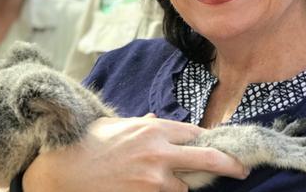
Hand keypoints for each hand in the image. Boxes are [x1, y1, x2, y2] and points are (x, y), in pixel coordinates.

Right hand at [23, 115, 248, 191]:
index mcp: (153, 129)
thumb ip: (141, 124)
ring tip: (153, 179)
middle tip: (242, 168)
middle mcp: (159, 152)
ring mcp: (154, 179)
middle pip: (209, 158)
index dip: (208, 139)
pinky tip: (145, 186)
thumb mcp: (116, 125)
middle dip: (230, 164)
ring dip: (179, 184)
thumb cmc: (87, 143)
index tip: (218, 144)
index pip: (195, 133)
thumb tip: (154, 120)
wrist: (62, 171)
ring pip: (184, 186)